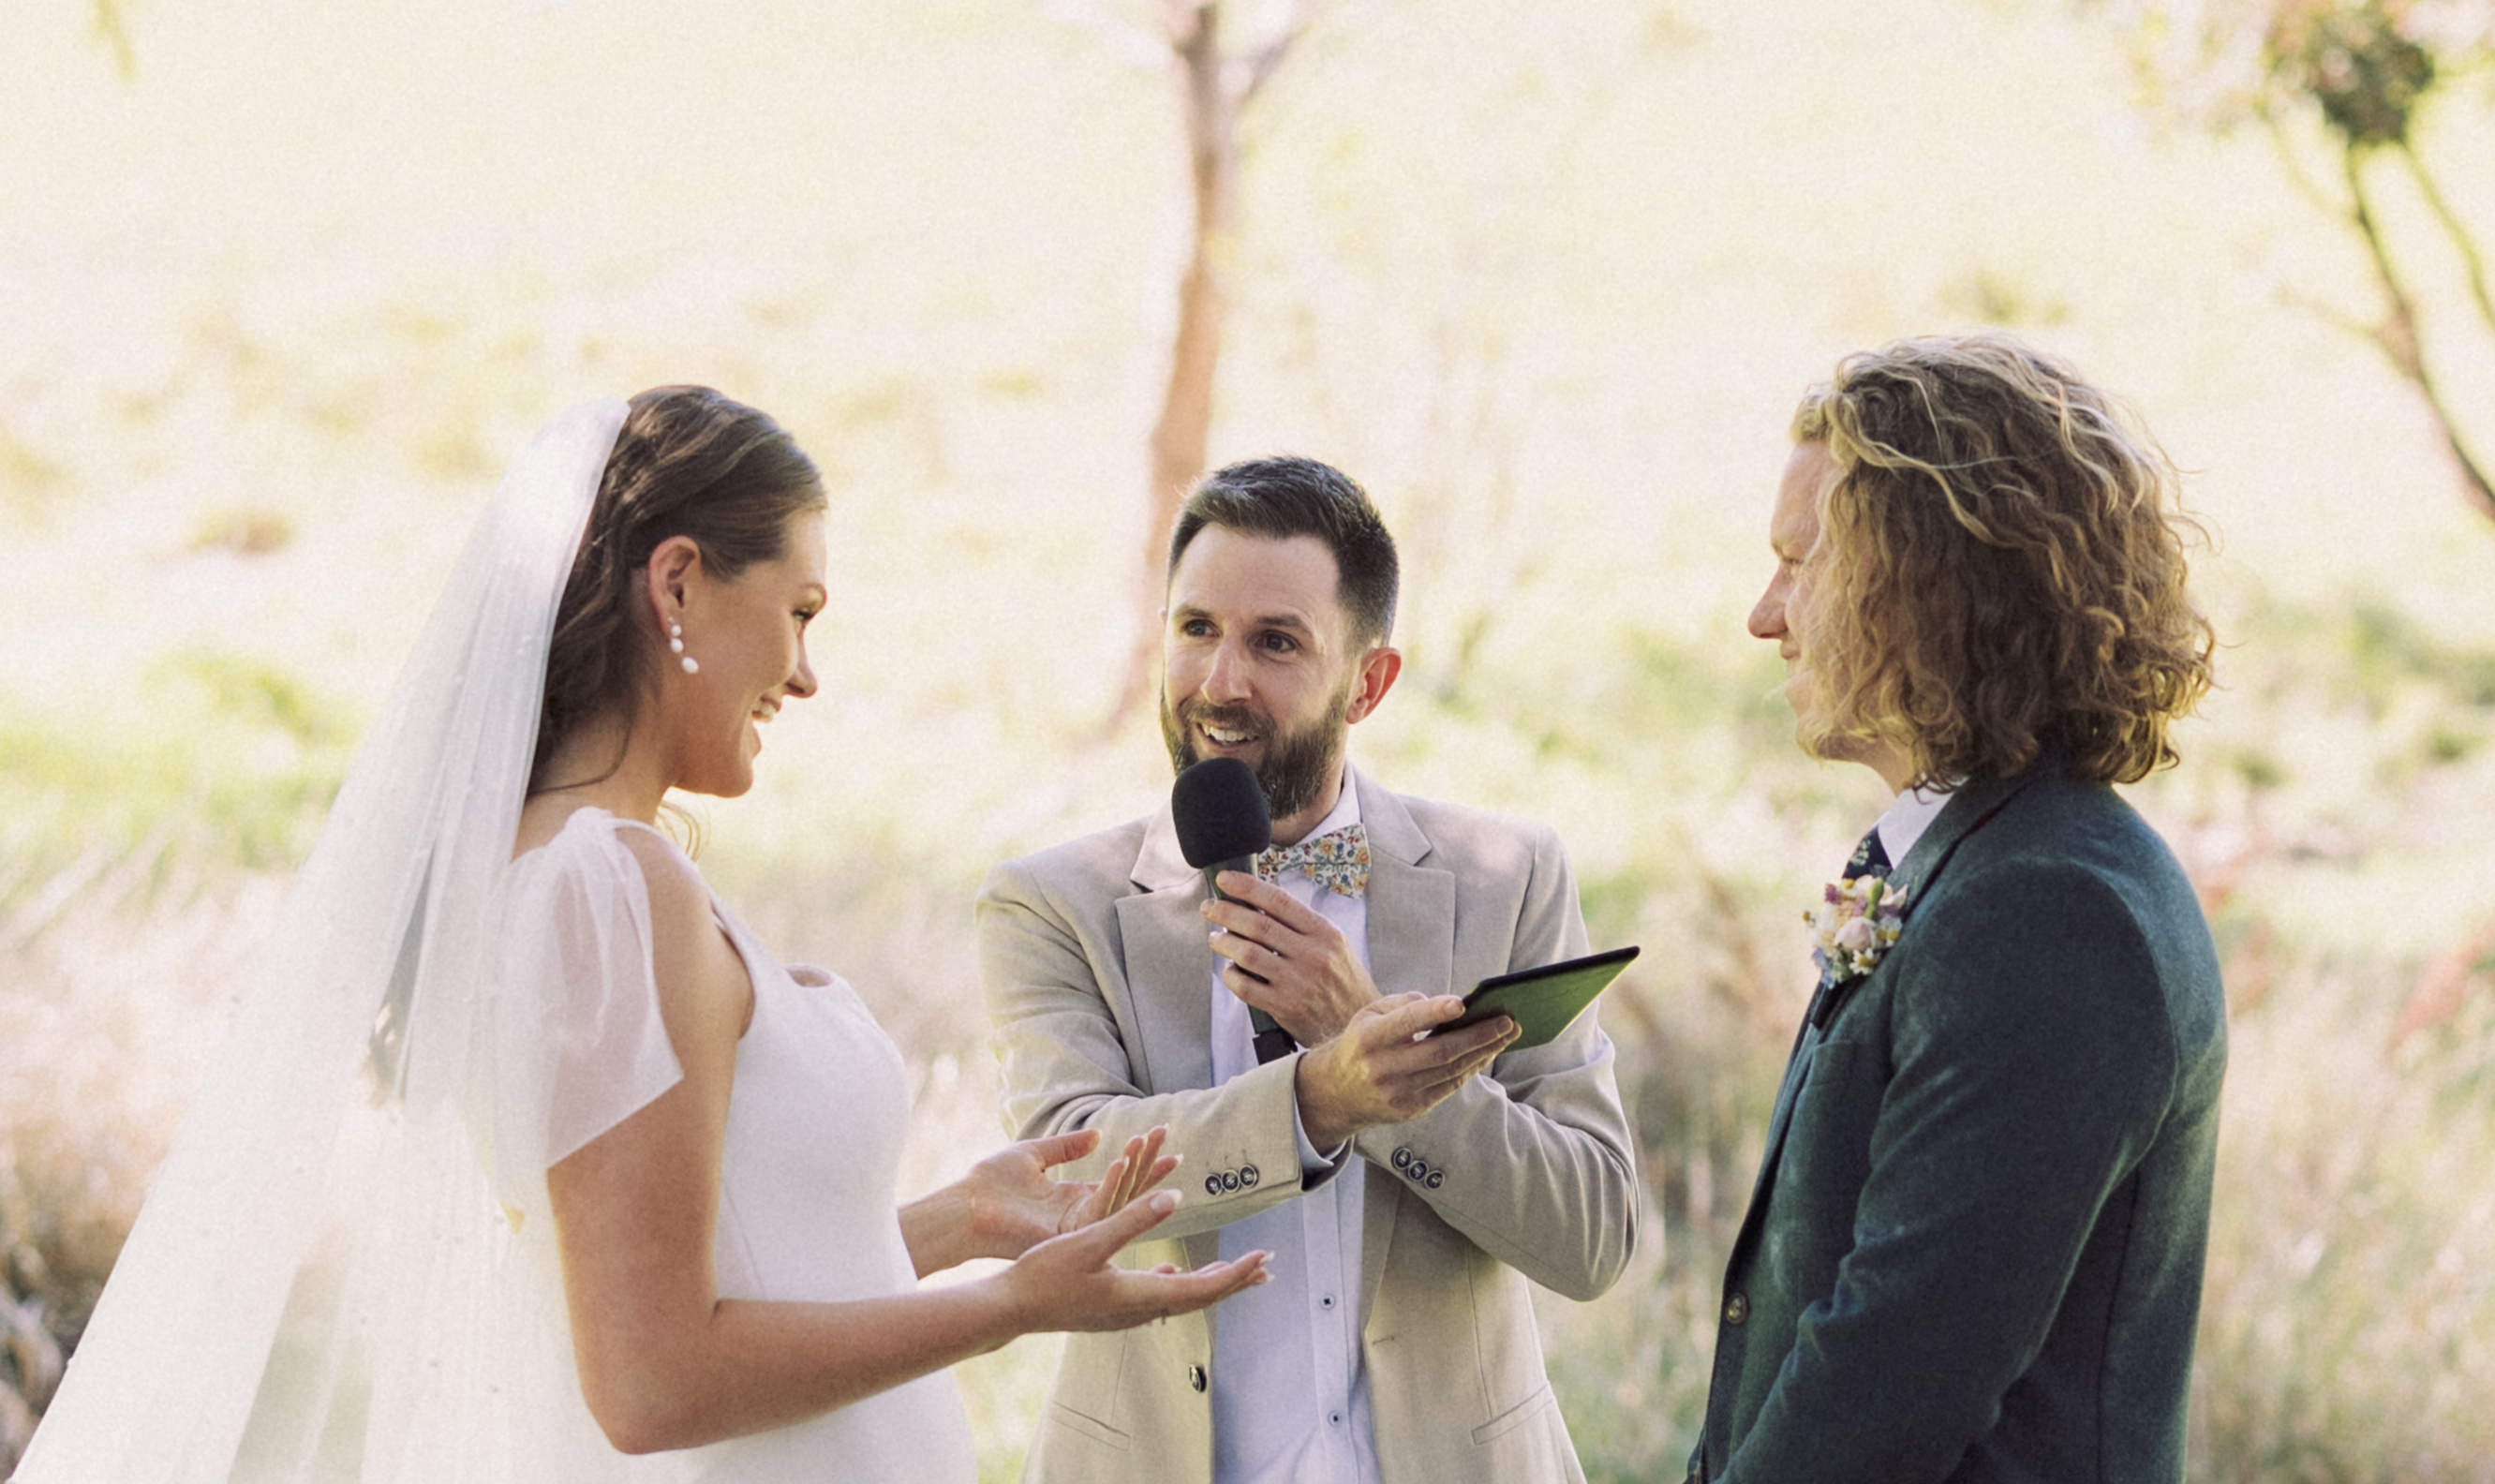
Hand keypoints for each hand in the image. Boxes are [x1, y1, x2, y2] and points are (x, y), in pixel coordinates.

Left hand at [957, 1127, 1179, 1261]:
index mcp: (1073, 1199)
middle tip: (1171, 1141)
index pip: (1118, 1181)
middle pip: (1126, 1191)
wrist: (965, 1206)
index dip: (1142, 1162)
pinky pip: (1097, 1210)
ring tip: (1150, 1143)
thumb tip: (1097, 1135)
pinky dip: (1111, 1185)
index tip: (1164, 1142)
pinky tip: (1121, 1162)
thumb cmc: (990, 1183)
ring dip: (1136, 1171)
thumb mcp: (1033, 1154)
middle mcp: (1080, 1216)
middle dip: (1149, 1165)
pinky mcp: (1066, 1235)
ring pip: (1118, 1201)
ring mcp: (1075, 1229)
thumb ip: (1066, 1146)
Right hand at [996, 1187, 1272, 1334]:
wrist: (1010, 1309)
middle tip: (1266, 1269)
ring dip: (1210, 1284)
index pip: (1203, 1287)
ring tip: (1236, 1273)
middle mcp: (1139, 1310)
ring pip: (1180, 1299)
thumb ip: (1134, 1219)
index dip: (1236, 1272)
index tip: (1263, 1257)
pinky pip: (1157, 1299)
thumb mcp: (1091, 1238)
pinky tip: (1175, 1275)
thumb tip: (1175, 1198)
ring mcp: (1125, 1314)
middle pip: (1199, 1297)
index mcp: (1140, 1294)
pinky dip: (1178, 1286)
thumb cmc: (1044, 1273)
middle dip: (1234, 1280)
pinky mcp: (1111, 1311)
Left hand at [1202, 869, 1379, 1043]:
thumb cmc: (1343, 982)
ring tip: (1215, 938)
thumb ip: (1302, 926)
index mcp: (1325, 933)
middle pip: (1258, 926)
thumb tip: (1257, 904)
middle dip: (1225, 912)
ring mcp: (1298, 982)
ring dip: (1223, 942)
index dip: (1247, 887)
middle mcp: (1313, 955)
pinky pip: (1245, 987)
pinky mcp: (1285, 1007)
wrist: (1361, 1024)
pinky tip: (1229, 970)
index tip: (1224, 879)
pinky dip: (1231, 975)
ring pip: (1247, 955)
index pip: (1279, 902)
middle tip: (1209, 907)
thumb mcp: (1335, 945)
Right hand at [1294, 993, 1518, 1150]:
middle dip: (1478, 1036)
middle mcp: (1383, 1068)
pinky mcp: (1411, 1110)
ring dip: (1484, 1052)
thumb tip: (1446, 1006)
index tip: (1462, 1003)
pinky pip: (1449, 1087)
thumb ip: (1404, 1004)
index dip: (1434, 1013)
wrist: (1337, 1092)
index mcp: (1370, 1038)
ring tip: (1507, 1034)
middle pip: (1440, 1052)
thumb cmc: (1362, 1042)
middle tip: (1508, 1021)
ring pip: (1450, 1071)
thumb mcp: (1370, 1014)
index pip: (1406, 1023)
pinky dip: (1471, 1068)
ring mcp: (1398, 1093)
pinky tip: (1488, 1053)